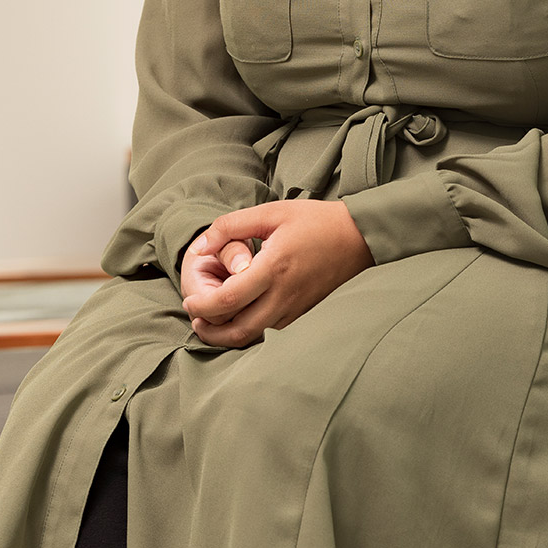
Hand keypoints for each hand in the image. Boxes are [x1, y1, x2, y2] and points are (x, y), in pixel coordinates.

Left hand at [179, 199, 374, 348]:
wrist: (358, 237)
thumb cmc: (315, 220)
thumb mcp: (272, 212)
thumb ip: (232, 225)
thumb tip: (200, 245)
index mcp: (273, 269)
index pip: (228, 301)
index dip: (202, 306)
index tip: (189, 300)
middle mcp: (283, 295)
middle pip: (237, 331)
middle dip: (209, 331)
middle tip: (195, 317)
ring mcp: (294, 308)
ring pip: (253, 335)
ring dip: (227, 333)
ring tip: (212, 318)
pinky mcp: (301, 313)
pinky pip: (269, 329)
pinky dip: (248, 327)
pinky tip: (240, 311)